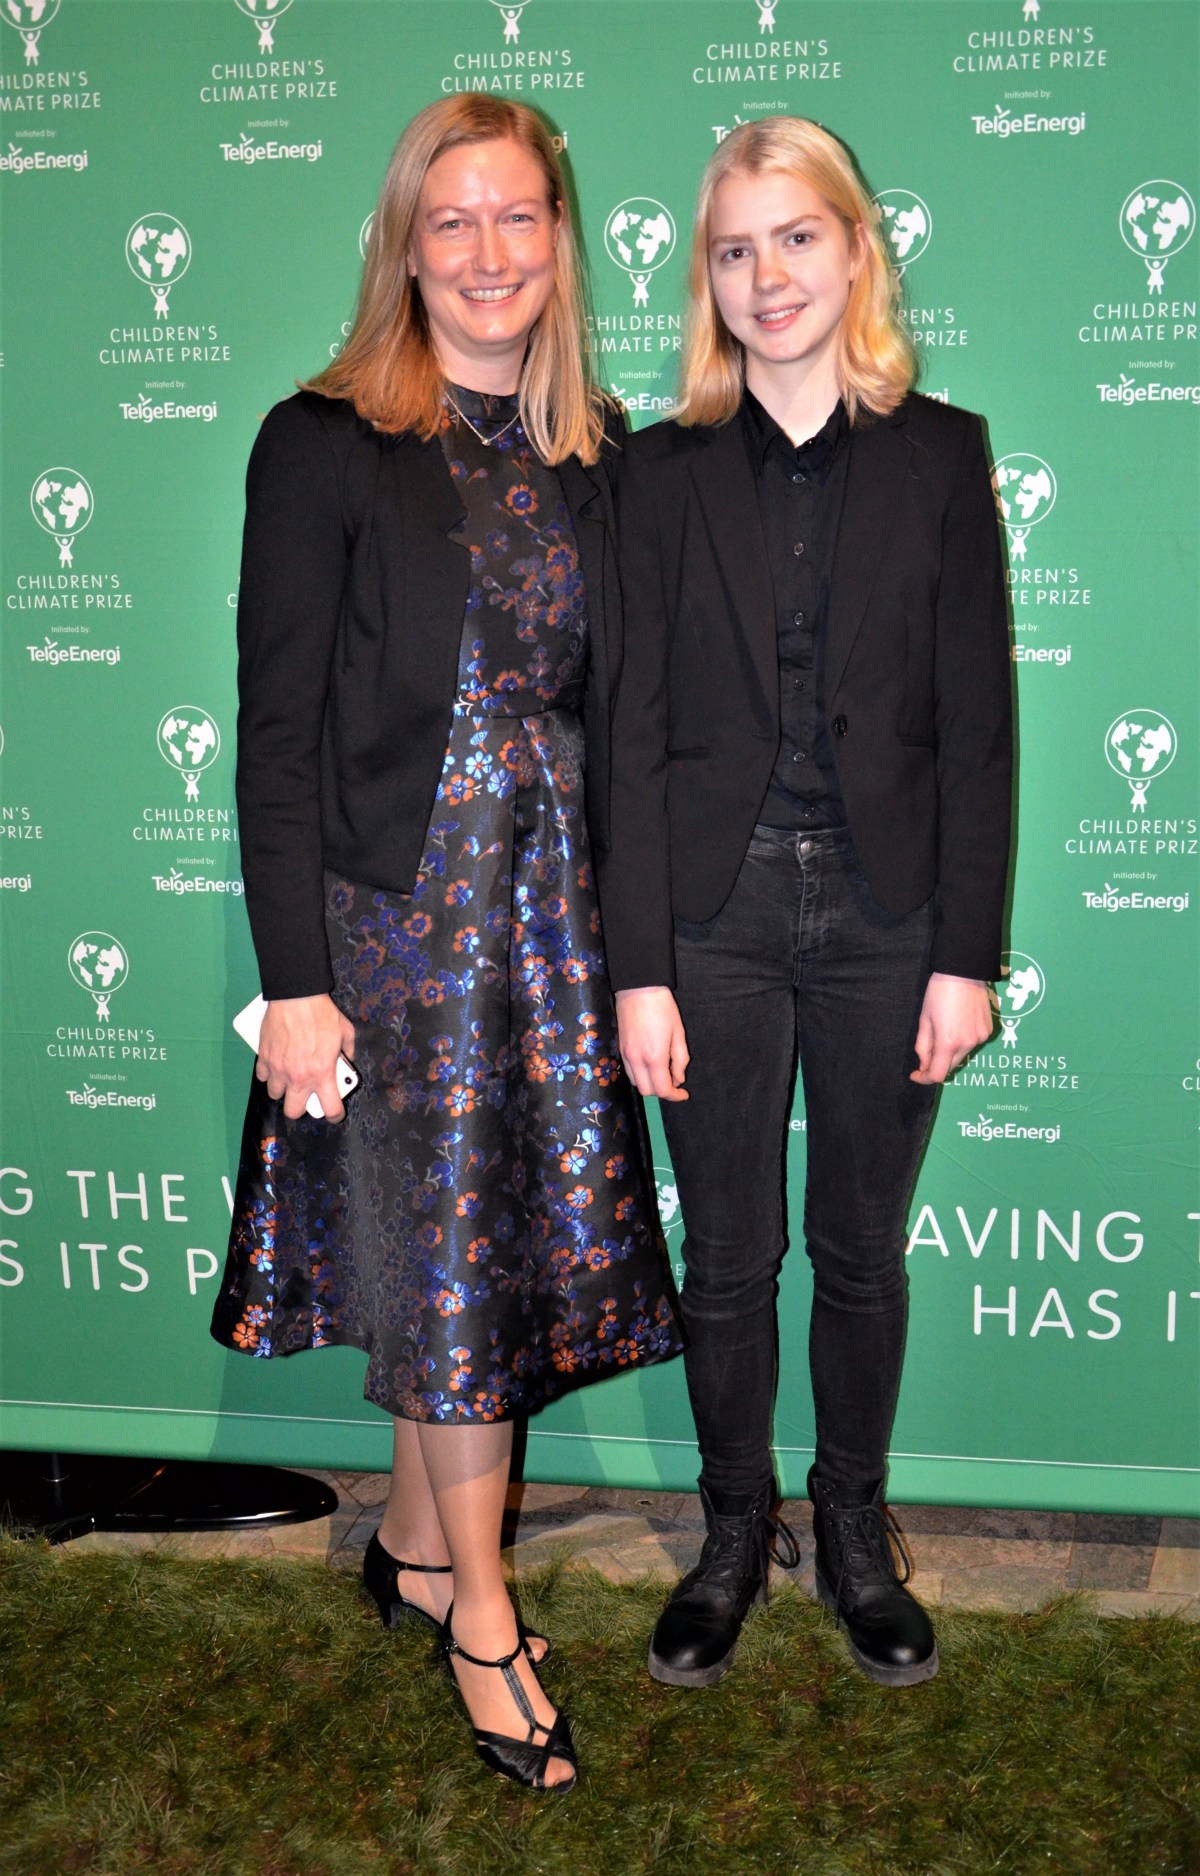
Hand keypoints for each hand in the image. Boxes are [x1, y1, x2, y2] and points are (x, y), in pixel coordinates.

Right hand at [256, 993, 355, 1120]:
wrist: (296, 996)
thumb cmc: (322, 1014)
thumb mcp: (346, 1032)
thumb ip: (348, 1051)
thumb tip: (346, 1060)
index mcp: (322, 1074)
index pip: (330, 1108)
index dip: (335, 1114)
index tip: (335, 1113)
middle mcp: (298, 1077)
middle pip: (293, 1111)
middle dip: (300, 1107)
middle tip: (306, 1095)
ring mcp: (278, 1069)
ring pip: (275, 1094)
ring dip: (283, 1089)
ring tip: (289, 1077)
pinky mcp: (264, 1058)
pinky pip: (263, 1076)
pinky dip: (269, 1074)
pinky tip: (276, 1065)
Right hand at [615, 986, 689, 1101]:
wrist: (638, 988)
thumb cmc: (663, 1008)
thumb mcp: (678, 1033)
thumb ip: (680, 1059)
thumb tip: (679, 1079)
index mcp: (654, 1057)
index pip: (663, 1089)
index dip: (675, 1096)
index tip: (684, 1094)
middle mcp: (637, 1060)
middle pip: (647, 1091)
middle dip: (662, 1091)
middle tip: (674, 1082)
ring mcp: (626, 1055)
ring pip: (636, 1083)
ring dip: (650, 1084)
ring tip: (663, 1072)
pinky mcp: (620, 1048)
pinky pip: (630, 1071)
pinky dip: (641, 1075)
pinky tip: (651, 1065)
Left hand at [910, 973, 994, 1085]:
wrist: (964, 971)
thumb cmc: (939, 992)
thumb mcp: (925, 1019)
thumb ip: (923, 1045)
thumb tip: (924, 1064)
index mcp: (948, 1042)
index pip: (937, 1074)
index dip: (925, 1078)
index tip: (916, 1074)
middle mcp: (967, 1044)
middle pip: (951, 1066)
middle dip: (937, 1063)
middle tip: (927, 1049)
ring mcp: (980, 1038)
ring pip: (962, 1055)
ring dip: (951, 1051)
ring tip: (944, 1029)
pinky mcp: (988, 1030)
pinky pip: (972, 1043)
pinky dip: (963, 1041)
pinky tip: (958, 1024)